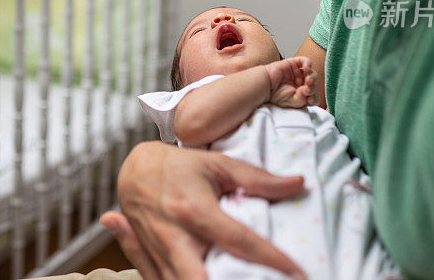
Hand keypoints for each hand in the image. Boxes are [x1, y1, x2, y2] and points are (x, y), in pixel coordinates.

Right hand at [100, 142, 306, 279]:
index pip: (239, 241)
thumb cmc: (180, 167)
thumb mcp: (219, 165)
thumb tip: (298, 184)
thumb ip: (258, 179)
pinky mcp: (149, 264)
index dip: (271, 259)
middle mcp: (174, 237)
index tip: (298, 273)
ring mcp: (159, 254)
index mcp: (195, 210)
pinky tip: (204, 279)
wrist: (134, 170)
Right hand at [265, 56, 319, 107]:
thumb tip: (308, 91)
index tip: (309, 99)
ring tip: (308, 81)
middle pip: (314, 84)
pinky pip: (306, 61)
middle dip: (313, 88)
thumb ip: (303, 99)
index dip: (314, 97)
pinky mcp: (294, 63)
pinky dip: (308, 64)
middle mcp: (301, 83)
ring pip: (312, 73)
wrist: (265, 85)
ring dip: (312, 77)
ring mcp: (298, 73)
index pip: (314, 95)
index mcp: (301, 93)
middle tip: (307, 89)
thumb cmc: (275, 94)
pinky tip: (307, 69)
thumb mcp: (291, 102)